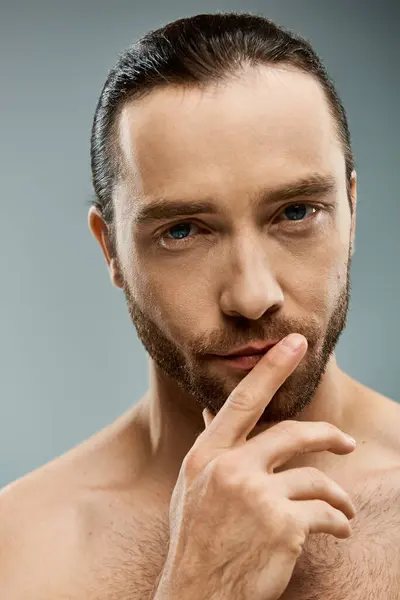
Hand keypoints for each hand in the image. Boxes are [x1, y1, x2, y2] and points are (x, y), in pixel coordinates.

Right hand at [154, 334, 355, 599]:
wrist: (196, 597)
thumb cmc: (197, 542)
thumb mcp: (193, 488)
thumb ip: (213, 451)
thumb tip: (214, 411)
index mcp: (207, 456)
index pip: (242, 401)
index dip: (271, 369)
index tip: (294, 343)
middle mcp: (230, 469)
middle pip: (291, 434)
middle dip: (326, 437)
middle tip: (346, 443)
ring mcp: (256, 496)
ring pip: (315, 478)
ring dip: (337, 496)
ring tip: (343, 510)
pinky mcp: (283, 526)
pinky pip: (325, 512)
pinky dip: (338, 522)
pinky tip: (339, 530)